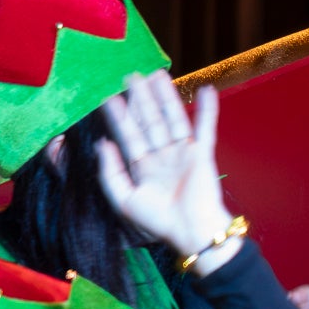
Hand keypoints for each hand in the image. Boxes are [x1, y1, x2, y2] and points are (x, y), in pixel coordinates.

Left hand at [95, 72, 237, 269]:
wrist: (192, 234)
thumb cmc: (158, 222)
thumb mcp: (124, 199)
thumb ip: (110, 172)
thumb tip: (102, 144)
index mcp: (142, 167)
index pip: (128, 135)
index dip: (119, 116)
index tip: (108, 97)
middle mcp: (162, 156)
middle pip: (149, 121)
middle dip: (140, 99)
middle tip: (131, 76)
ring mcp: (183, 154)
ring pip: (172, 118)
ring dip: (166, 97)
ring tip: (158, 74)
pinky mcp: (202, 155)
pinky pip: (205, 129)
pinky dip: (207, 110)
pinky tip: (206, 91)